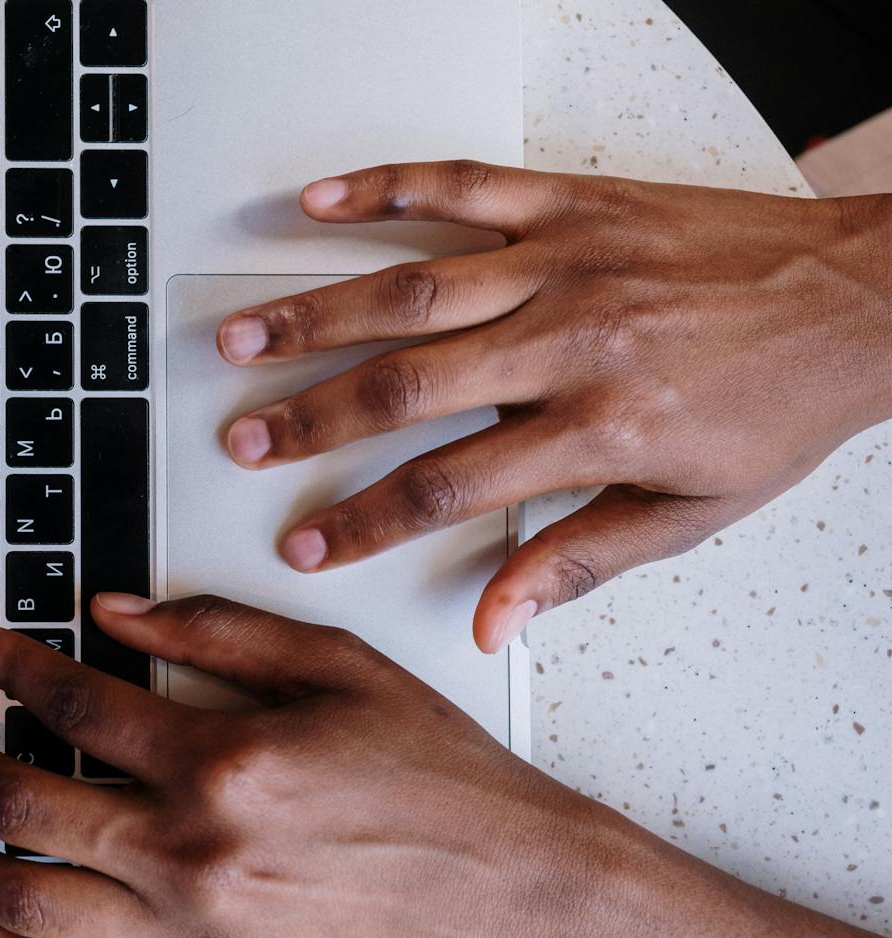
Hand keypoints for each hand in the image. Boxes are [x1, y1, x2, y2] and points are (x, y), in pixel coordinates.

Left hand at [0, 597, 891, 937]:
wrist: (521, 900)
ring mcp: (198, 935)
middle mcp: (197, 853)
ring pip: (32, 901)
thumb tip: (115, 611)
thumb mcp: (340, 670)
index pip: (74, 703)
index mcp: (226, 759)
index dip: (4, 667)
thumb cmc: (444, 783)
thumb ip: (217, 634)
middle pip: (24, 803)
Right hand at [214, 162, 891, 651]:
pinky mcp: (572, 203)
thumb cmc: (781, 401)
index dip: (361, 521)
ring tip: (241, 336)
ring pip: (409, 290)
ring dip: (313, 314)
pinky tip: (320, 204)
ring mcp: (564, 262)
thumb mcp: (692, 513)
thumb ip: (580, 562)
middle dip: (306, 419)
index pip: (446, 486)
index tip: (304, 542)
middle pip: (404, 385)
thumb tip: (497, 620)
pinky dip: (384, 190)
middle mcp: (569, 339)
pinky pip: (461, 187)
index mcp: (597, 426)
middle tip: (238, 439)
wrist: (866, 295)